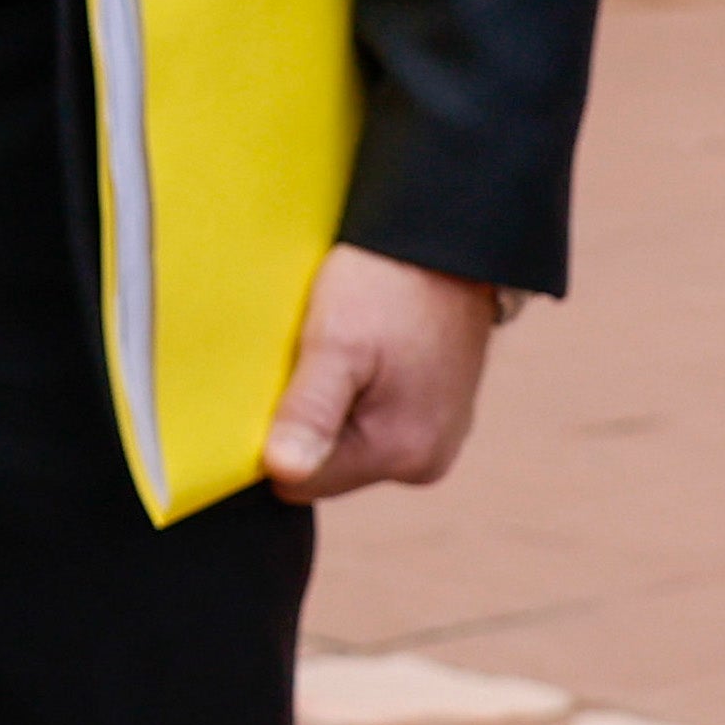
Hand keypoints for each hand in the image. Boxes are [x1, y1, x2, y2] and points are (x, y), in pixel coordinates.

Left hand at [264, 244, 504, 501]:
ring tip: (340, 351)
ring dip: (329, 404)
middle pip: (324, 466)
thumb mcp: (334, 340)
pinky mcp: (435, 417)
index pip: (298, 481)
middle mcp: (424, 462)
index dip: (274, 436)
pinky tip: (361, 353)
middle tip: (312, 357)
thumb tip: (282, 472)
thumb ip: (308, 411)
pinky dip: (356, 393)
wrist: (450, 243)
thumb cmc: (387, 285)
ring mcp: (435, 441)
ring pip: (346, 443)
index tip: (283, 381)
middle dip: (304, 419)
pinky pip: (372, 423)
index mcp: (400, 453)